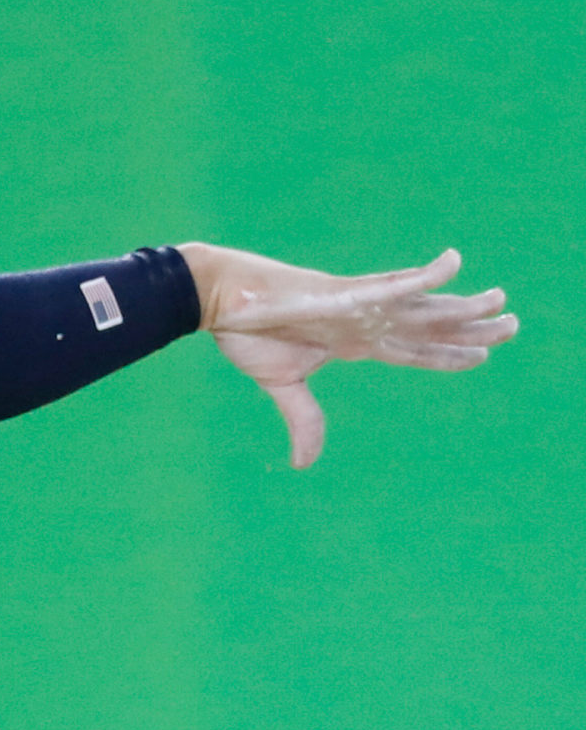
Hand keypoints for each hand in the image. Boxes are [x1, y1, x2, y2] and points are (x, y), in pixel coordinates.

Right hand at [177, 243, 518, 468]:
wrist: (218, 300)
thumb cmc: (246, 333)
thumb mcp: (281, 385)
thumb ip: (304, 420)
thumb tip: (303, 465)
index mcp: (352, 343)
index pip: (412, 352)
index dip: (446, 355)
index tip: (482, 356)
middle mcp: (365, 322)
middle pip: (429, 327)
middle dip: (470, 328)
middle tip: (511, 325)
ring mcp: (359, 306)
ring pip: (424, 307)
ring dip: (464, 307)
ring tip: (502, 303)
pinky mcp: (345, 293)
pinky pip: (393, 284)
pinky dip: (425, 276)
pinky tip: (454, 264)